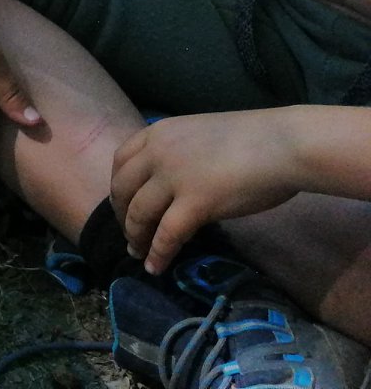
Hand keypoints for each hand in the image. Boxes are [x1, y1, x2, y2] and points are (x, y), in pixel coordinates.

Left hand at [112, 111, 304, 272]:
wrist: (283, 144)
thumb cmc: (255, 139)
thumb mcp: (200, 135)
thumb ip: (180, 153)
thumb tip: (176, 180)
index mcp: (159, 132)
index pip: (121, 161)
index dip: (118, 188)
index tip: (123, 205)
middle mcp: (158, 153)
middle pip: (123, 189)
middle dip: (122, 216)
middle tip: (130, 235)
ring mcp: (174, 178)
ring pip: (139, 213)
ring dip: (136, 238)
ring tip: (139, 254)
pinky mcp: (195, 203)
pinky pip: (167, 235)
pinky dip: (158, 254)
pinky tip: (156, 268)